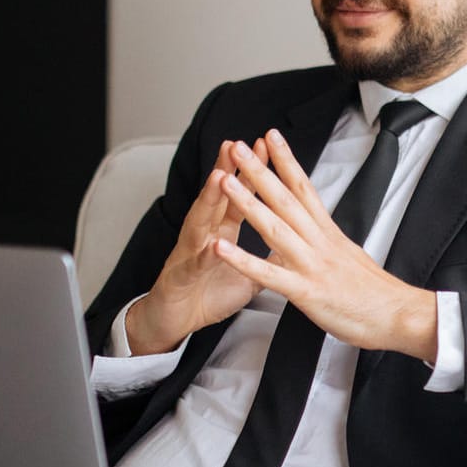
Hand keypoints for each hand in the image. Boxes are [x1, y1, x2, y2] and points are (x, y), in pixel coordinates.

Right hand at [125, 139, 266, 354]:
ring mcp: (189, 254)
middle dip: (228, 170)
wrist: (175, 321)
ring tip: (220, 177)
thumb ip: (266, 255)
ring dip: (210, 199)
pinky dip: (203, 255)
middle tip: (238, 145)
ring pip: (200, 222)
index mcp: (221, 232)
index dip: (253, 174)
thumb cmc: (208, 294)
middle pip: (217, 198)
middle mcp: (203, 235)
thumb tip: (291, 243)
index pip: (239, 196)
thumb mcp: (246, 273)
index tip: (266, 148)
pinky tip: (212, 244)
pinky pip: (194, 265)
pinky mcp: (181, 278)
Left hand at [211, 130, 438, 360]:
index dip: (287, 160)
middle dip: (260, 170)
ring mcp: (313, 265)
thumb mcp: (351, 258)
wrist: (400, 315)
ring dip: (248, 202)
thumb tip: (319, 236)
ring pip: (275, 227)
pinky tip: (221, 248)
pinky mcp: (307, 292)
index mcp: (330, 234)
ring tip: (225, 181)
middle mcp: (320, 242)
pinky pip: (268, 274)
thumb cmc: (378, 294)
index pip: (305, 188)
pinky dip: (243, 260)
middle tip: (238, 147)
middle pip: (286, 198)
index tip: (272, 137)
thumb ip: (329, 245)